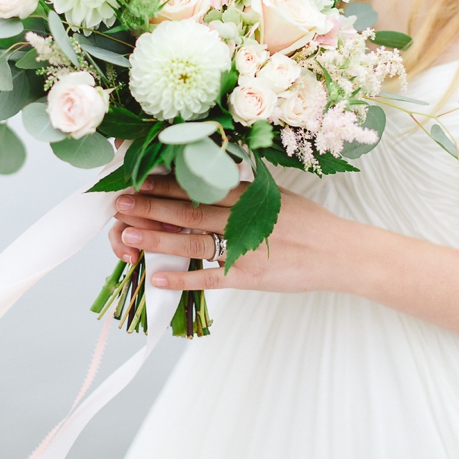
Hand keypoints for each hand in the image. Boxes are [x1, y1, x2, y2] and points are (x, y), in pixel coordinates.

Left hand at [109, 173, 339, 292]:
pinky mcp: (250, 276)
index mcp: (248, 195)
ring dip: (158, 237)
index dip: (165, 184)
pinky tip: (158, 277)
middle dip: (150, 207)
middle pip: (188, 211)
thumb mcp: (275, 196)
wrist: (339, 252)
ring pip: (194, 241)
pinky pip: (211, 277)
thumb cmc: (309, 222)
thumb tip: (212, 180)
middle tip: (119, 203)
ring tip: (128, 234)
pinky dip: (184, 278)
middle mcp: (242, 217)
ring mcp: (245, 247)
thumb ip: (243, 191)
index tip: (138, 180)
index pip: (199, 187)